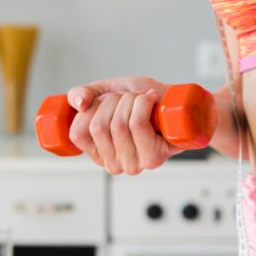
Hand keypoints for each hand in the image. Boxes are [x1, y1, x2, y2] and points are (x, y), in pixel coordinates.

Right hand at [65, 76, 181, 174]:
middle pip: (99, 126)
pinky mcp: (153, 158)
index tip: (106, 100)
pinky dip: (143, 103)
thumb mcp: (106, 91)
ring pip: (119, 124)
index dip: (90, 108)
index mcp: (97, 153)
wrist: (177, 103)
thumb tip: (79, 104)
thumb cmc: (143, 100)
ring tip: (142, 99)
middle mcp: (113, 164)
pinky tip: (151, 100)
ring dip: (131, 100)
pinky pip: (137, 124)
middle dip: (113, 100)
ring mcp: (133, 164)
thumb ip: (83, 94)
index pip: (78, 133)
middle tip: (128, 98)